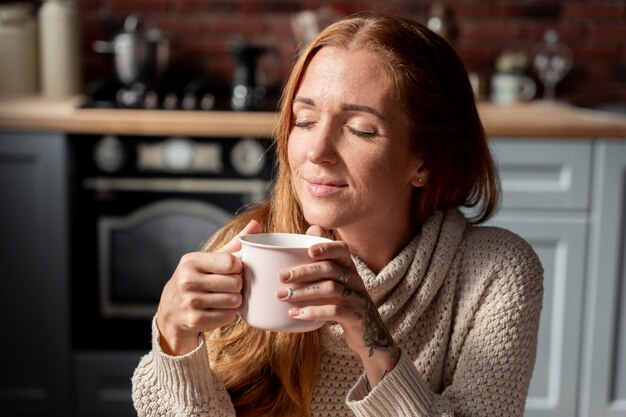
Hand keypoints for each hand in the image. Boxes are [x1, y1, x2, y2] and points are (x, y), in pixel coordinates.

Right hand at [156, 220, 261, 355]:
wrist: (172, 310)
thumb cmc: (197, 279)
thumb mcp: (209, 259)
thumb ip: (234, 243)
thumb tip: (257, 224)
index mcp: (191, 261)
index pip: (231, 262)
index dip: (239, 267)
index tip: (234, 269)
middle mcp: (188, 281)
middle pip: (235, 283)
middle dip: (238, 285)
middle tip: (230, 286)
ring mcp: (190, 302)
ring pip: (234, 301)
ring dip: (235, 301)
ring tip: (225, 297)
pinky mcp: (195, 320)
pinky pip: (228, 317)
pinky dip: (229, 315)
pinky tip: (219, 310)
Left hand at [277, 225, 398, 386]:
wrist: (369, 335)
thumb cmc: (344, 304)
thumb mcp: (337, 283)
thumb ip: (323, 262)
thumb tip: (312, 229)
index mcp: (349, 268)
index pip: (342, 250)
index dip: (327, 248)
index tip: (308, 251)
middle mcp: (356, 280)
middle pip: (330, 269)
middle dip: (304, 271)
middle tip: (282, 276)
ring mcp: (357, 299)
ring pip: (330, 289)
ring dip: (303, 292)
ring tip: (282, 295)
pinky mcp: (356, 317)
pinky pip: (334, 311)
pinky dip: (312, 311)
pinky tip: (295, 313)